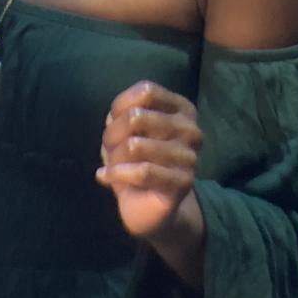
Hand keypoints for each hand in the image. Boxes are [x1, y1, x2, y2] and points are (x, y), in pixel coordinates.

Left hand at [96, 80, 202, 240]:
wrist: (148, 206)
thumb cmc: (136, 160)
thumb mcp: (125, 130)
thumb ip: (122, 115)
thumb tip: (113, 118)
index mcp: (182, 109)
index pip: (146, 91)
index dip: (120, 106)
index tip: (113, 122)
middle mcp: (190, 129)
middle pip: (136, 116)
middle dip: (112, 134)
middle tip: (111, 149)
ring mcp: (190, 157)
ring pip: (135, 145)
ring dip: (114, 158)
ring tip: (113, 166)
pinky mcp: (183, 183)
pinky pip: (143, 172)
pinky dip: (118, 174)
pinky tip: (107, 177)